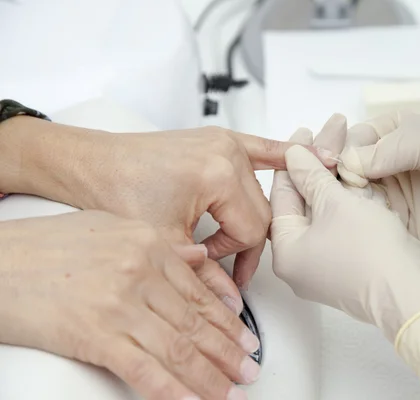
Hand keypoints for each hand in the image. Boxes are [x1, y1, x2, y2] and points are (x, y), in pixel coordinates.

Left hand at [0, 117, 336, 287]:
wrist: (90, 164)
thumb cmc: (115, 193)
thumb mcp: (165, 244)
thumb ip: (205, 277)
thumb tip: (232, 304)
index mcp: (221, 175)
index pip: (253, 231)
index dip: (237, 259)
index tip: (220, 272)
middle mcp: (229, 153)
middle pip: (261, 212)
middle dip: (244, 243)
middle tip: (226, 265)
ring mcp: (225, 142)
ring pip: (259, 191)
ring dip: (250, 216)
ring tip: (237, 237)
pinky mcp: (218, 139)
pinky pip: (261, 148)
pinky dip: (279, 156)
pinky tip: (303, 156)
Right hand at [0, 211, 259, 399]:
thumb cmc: (45, 246)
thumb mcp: (111, 228)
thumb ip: (161, 245)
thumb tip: (198, 259)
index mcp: (149, 245)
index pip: (200, 292)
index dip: (228, 320)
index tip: (246, 337)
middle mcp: (140, 273)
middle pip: (196, 321)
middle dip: (229, 351)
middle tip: (250, 368)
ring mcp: (120, 305)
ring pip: (179, 348)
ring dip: (210, 375)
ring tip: (232, 390)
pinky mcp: (95, 335)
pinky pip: (145, 370)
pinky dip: (174, 391)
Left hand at [269, 117, 419, 375]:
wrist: (411, 292)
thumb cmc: (369, 250)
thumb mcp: (335, 203)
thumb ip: (311, 176)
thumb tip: (292, 154)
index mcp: (285, 251)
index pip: (282, 194)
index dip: (294, 159)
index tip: (304, 133)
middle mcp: (301, 262)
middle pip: (304, 202)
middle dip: (318, 166)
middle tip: (327, 133)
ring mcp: (326, 265)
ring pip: (325, 211)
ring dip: (335, 179)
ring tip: (344, 147)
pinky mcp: (350, 265)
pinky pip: (342, 224)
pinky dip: (347, 200)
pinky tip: (356, 173)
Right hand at [338, 111, 419, 277]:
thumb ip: (390, 150)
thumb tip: (347, 164)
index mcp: (385, 132)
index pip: (350, 140)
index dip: (339, 152)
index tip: (336, 167)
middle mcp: (377, 159)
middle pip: (340, 165)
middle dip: (330, 175)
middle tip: (328, 188)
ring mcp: (380, 188)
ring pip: (345, 191)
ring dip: (337, 198)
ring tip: (329, 208)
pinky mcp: (386, 215)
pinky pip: (360, 215)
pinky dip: (350, 218)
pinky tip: (344, 224)